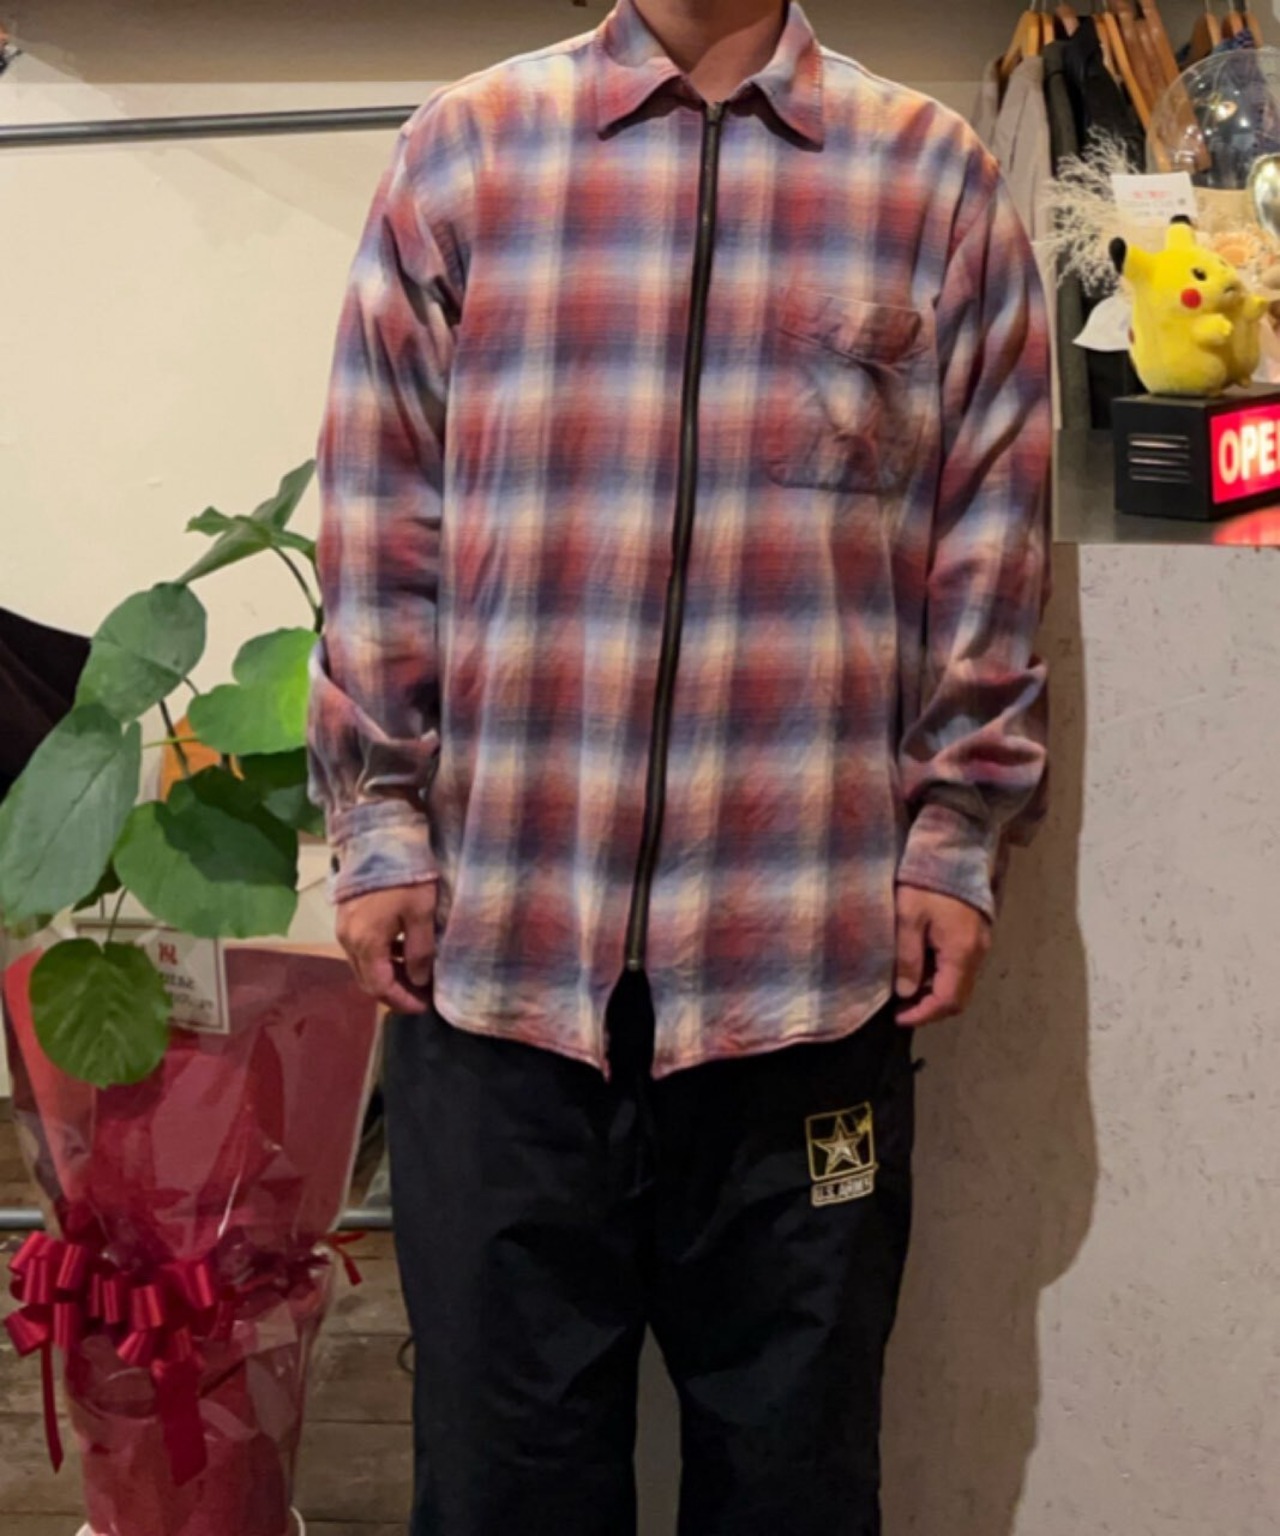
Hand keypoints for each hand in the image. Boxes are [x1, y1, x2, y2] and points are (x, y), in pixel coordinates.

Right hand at [336, 883, 437, 1013]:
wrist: (378, 837)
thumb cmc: (404, 875)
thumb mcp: (421, 913)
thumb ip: (420, 951)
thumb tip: (420, 980)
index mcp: (365, 943)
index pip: (380, 988)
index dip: (401, 1001)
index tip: (424, 1005)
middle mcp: (348, 940)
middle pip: (368, 980)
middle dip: (395, 991)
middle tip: (422, 994)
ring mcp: (344, 928)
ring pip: (364, 964)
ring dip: (388, 974)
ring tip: (417, 974)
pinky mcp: (346, 916)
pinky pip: (362, 948)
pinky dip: (381, 956)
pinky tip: (402, 951)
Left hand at [894, 886, 990, 1026]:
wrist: (955, 849)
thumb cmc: (927, 881)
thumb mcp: (908, 917)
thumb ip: (908, 957)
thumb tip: (906, 992)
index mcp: (961, 952)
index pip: (948, 1000)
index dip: (923, 1014)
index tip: (898, 1017)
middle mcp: (977, 953)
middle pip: (958, 997)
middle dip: (930, 1009)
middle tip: (901, 1008)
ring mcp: (980, 944)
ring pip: (961, 984)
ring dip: (935, 993)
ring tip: (906, 991)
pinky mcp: (976, 934)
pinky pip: (961, 967)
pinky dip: (942, 977)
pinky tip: (920, 969)